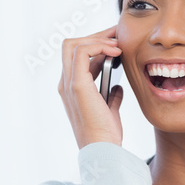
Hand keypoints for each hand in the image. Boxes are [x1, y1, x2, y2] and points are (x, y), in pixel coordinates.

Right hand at [57, 24, 124, 148]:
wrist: (103, 149)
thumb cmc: (106, 135)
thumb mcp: (110, 111)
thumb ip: (111, 97)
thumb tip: (117, 87)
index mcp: (72, 89)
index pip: (78, 57)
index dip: (96, 46)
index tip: (117, 45)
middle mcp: (65, 84)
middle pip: (72, 45)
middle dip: (96, 36)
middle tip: (118, 34)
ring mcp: (69, 84)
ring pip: (74, 44)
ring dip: (98, 39)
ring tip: (119, 43)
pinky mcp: (77, 85)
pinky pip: (82, 52)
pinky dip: (99, 46)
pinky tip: (116, 52)